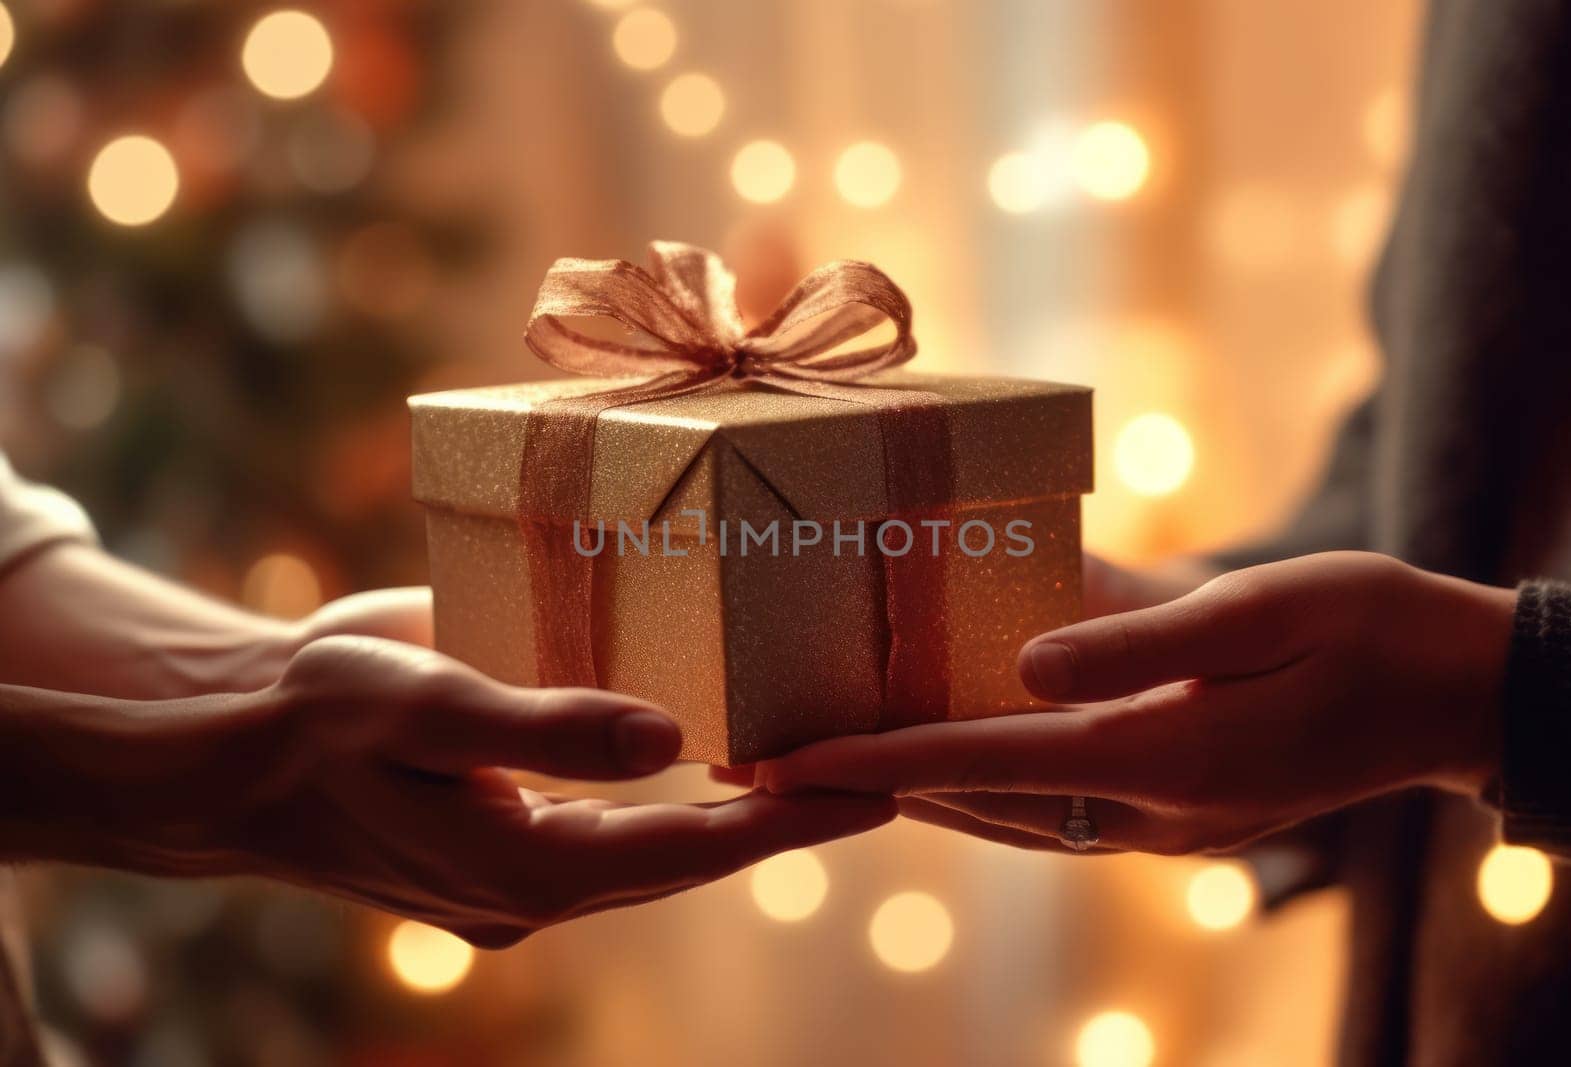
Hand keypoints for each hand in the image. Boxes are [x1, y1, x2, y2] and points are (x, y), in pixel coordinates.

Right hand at [2, 637, 893, 944]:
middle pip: (696, 852)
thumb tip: (675, 742)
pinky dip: (681, 791)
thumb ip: (546, 728)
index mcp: (528, 864)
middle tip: (886, 766)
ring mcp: (524, 866)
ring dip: (742, 805)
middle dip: (789, 814)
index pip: (696, 847)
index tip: (882, 790)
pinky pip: (618, 823)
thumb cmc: (316, 718)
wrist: (231, 752)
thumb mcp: (424, 705)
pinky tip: (720, 745)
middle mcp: (540, 881)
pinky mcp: (509, 831)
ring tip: (827, 753)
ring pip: (663, 843)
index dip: (793, 820)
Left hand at [755, 552, 1514, 855]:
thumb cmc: (1370, 628)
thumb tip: (1025, 662)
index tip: (781, 762)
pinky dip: (979, 792)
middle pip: (973, 803)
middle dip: (863, 786)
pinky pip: (1050, 811)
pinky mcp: (1177, 815)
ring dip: (911, 797)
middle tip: (757, 770)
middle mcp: (1150, 810)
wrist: (1457, 692)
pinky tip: (936, 766)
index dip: (874, 759)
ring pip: (1004, 818)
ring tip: (816, 773)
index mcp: (1166, 754)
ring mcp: (1164, 826)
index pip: (983, 761)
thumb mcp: (1268, 607)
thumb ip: (1144, 636)